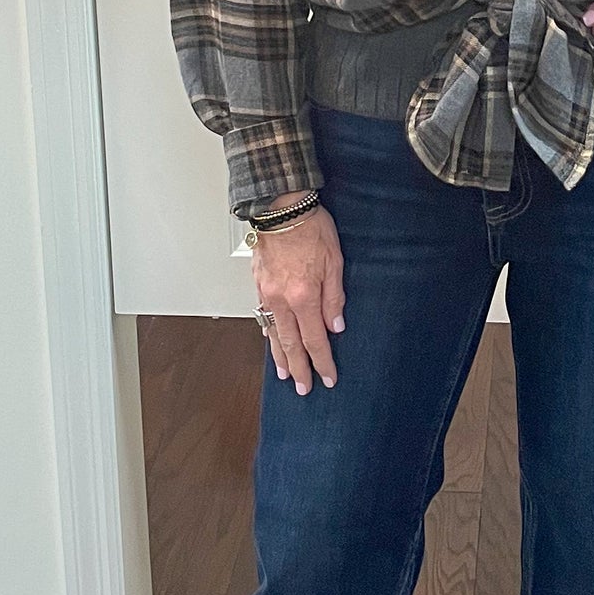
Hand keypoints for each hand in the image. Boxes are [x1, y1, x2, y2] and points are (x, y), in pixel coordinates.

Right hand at [253, 202, 344, 394]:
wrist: (280, 206)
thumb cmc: (310, 226)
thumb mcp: (334, 261)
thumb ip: (334, 297)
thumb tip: (335, 326)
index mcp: (304, 295)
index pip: (315, 339)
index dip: (322, 361)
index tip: (328, 377)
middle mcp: (282, 300)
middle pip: (291, 344)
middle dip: (300, 368)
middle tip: (304, 388)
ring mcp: (266, 293)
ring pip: (273, 333)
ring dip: (280, 356)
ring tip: (285, 374)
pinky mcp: (258, 284)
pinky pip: (263, 316)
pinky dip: (268, 333)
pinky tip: (271, 340)